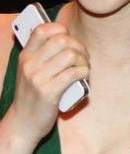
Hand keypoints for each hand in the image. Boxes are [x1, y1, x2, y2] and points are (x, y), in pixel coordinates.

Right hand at [10, 22, 89, 143]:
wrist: (22, 124)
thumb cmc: (32, 94)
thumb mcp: (30, 70)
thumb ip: (43, 53)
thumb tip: (67, 36)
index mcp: (26, 56)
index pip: (42, 30)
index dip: (61, 29)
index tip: (69, 39)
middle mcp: (30, 65)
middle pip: (62, 40)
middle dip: (78, 46)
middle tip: (82, 56)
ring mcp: (38, 79)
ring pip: (70, 55)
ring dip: (83, 60)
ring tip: (84, 67)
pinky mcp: (48, 93)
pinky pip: (74, 73)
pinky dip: (84, 72)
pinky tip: (83, 77)